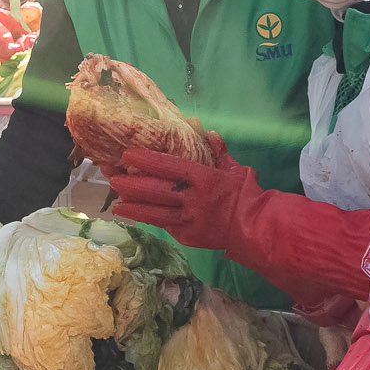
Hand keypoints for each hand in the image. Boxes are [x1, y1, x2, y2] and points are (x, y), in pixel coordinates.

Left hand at [106, 137, 254, 251]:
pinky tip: (137, 216)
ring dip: (134, 208)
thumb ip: (218, 151)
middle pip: (157, 191)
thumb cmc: (246, 195)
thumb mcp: (235, 169)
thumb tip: (208, 132)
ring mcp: (189, 220)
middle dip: (132, 185)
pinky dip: (151, 220)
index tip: (128, 156)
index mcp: (203, 179)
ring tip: (116, 205)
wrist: (256, 228)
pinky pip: (166, 226)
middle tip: (113, 179)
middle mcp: (193, 199)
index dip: (147, 161)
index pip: (170, 167)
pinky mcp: (188, 237)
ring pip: (156, 213)